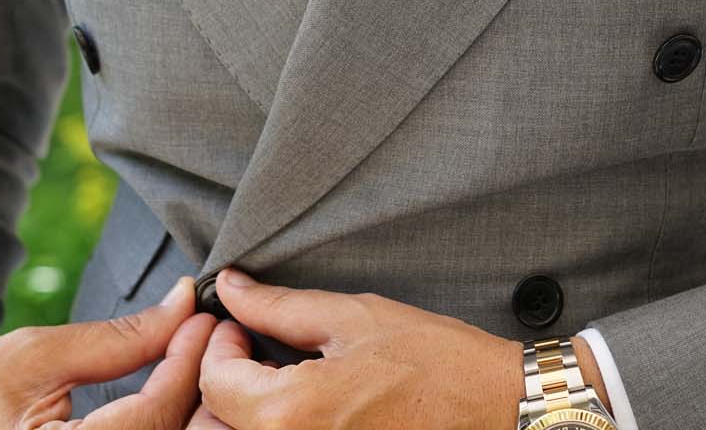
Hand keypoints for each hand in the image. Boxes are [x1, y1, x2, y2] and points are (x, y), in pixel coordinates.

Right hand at [0, 275, 216, 428]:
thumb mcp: (38, 353)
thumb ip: (119, 338)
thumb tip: (184, 304)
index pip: (154, 415)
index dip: (188, 360)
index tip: (204, 317)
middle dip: (199, 389)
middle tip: (209, 337)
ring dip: (187, 410)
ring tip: (191, 360)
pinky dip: (161, 425)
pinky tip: (168, 394)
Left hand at [189, 267, 536, 429]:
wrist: (492, 407)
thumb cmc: (435, 362)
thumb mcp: (352, 316)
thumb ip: (279, 307)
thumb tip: (232, 289)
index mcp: (291, 411)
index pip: (213, 381)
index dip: (220, 344)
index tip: (239, 325)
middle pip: (217, 422)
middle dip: (224, 380)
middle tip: (250, 346)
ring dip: (243, 408)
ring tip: (275, 373)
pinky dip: (277, 421)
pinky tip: (302, 399)